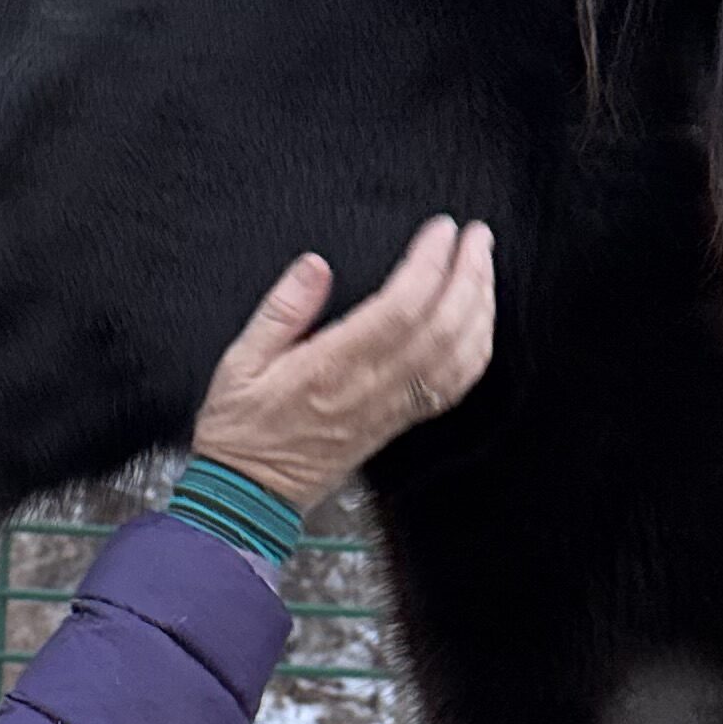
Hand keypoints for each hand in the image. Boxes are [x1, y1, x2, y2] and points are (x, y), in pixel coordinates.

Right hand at [190, 218, 497, 511]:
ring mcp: (391, 409)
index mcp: (332, 366)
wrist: (250, 492)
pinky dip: (476, 352)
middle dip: (468, 276)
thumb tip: (314, 266)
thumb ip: (281, 310)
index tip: (441, 230)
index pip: (400, 307)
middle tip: (477, 237)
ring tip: (482, 270)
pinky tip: (479, 326)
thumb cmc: (242, 428)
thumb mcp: (239, 361)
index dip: (430, 264)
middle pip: (442, 327)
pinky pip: (453, 388)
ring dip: (479, 310)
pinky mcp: (399, 423)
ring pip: (457, 358)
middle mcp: (371, 388)